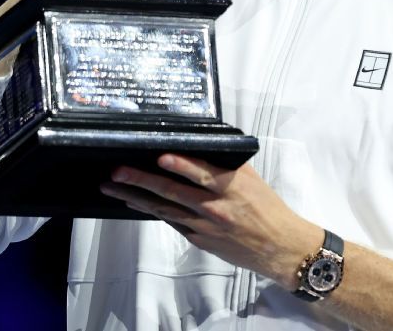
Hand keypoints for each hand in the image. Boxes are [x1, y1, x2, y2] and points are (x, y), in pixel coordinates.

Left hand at [100, 154, 322, 286]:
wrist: (279, 247)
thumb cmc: (267, 209)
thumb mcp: (251, 180)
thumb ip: (225, 164)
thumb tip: (199, 145)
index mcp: (232, 187)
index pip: (202, 172)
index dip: (181, 164)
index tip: (160, 155)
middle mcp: (216, 207)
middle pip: (173, 192)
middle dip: (141, 181)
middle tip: (117, 172)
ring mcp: (204, 226)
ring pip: (164, 209)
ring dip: (136, 197)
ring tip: (113, 187)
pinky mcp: (199, 240)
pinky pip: (171, 222)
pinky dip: (152, 211)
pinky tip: (135, 202)